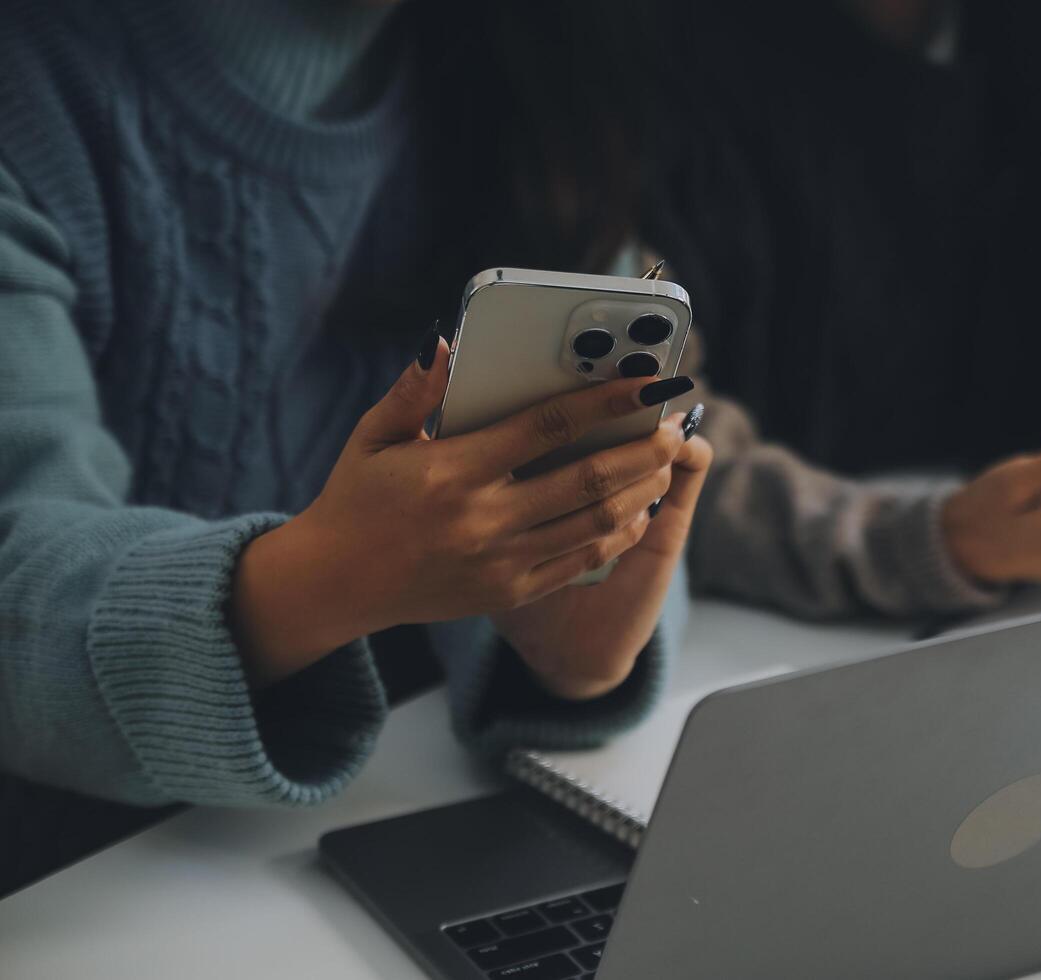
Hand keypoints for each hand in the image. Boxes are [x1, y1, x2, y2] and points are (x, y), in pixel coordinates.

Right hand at [231, 336, 697, 685]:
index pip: (548, 426)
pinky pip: (579, 561)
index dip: (606, 401)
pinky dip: (617, 534)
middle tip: (676, 424)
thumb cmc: (355, 499)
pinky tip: (638, 510)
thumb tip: (445, 343)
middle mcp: (483, 519)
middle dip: (643, 449)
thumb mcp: (373, 437)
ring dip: (641, 490)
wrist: (334, 585)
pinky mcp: (508, 593)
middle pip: (588, 479)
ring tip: (665, 462)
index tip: (648, 381)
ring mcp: (500, 562)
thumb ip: (414, 392)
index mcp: (453, 472)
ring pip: (594, 523)